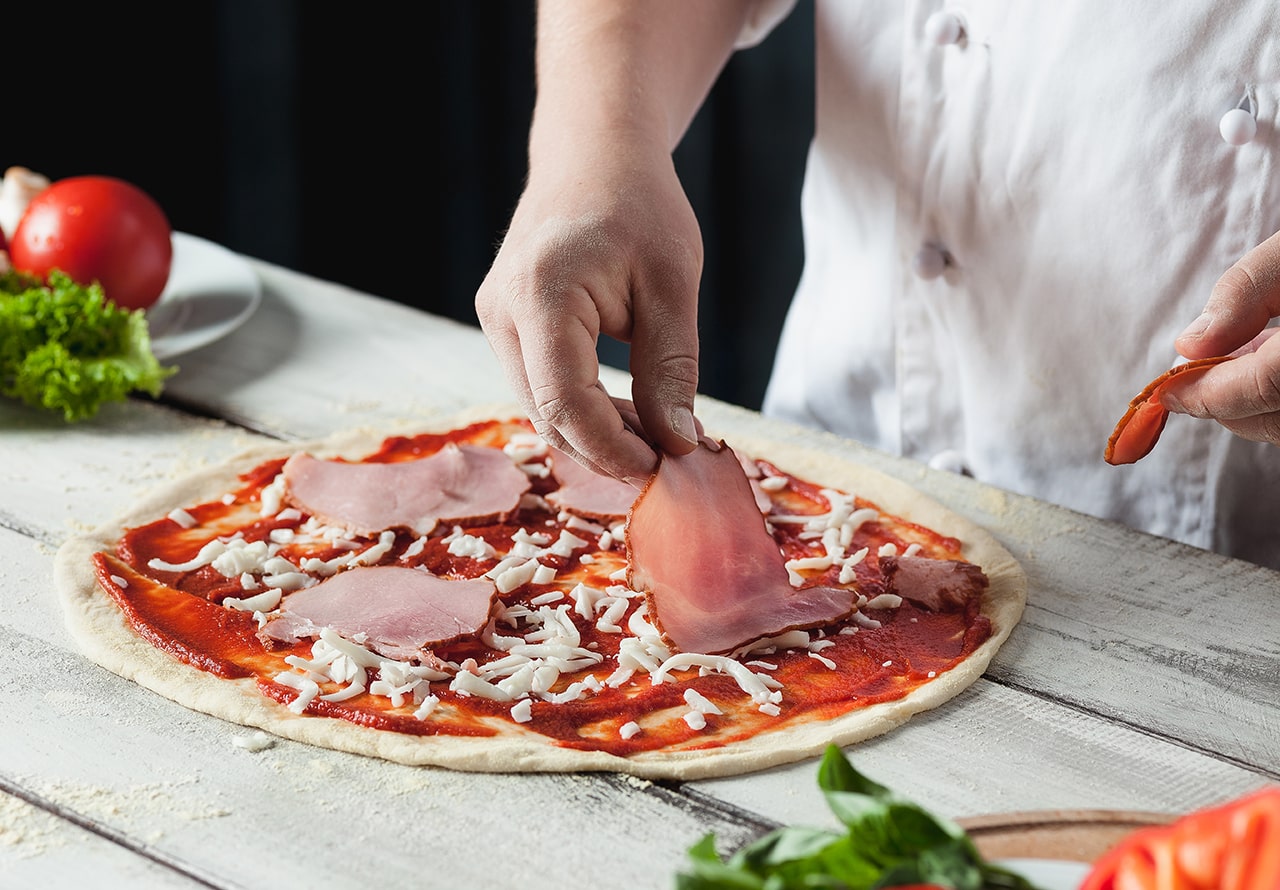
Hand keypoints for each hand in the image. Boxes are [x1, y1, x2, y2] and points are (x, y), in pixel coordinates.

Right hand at [475, 136, 701, 482]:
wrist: (593, 154)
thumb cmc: (639, 205)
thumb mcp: (672, 284)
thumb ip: (670, 368)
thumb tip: (677, 442)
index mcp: (540, 294)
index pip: (565, 403)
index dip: (613, 448)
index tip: (664, 468)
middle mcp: (501, 312)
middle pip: (547, 416)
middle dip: (607, 450)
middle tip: (671, 461)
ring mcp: (495, 320)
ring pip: (541, 409)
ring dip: (597, 434)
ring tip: (659, 436)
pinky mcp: (505, 325)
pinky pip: (541, 386)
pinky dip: (584, 410)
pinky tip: (631, 412)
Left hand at [1164, 229, 1279, 444]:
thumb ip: (1245, 292)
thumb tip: (1191, 345)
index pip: (1263, 388)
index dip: (1207, 394)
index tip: (1166, 390)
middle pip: (1277, 420)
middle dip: (1227, 402)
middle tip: (1200, 370)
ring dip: (1258, 402)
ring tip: (1249, 354)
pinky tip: (1278, 358)